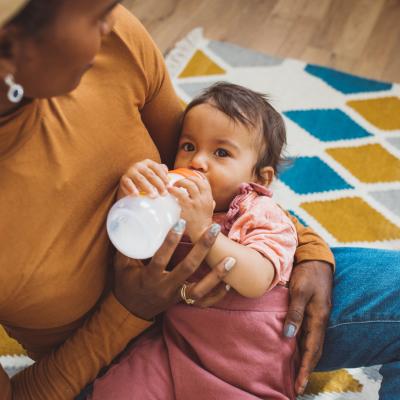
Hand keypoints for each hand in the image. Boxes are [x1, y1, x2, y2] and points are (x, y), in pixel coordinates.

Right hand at [113, 221, 233, 320]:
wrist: (131, 312)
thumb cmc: (127, 284)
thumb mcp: (121, 266)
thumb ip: (127, 247)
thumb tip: (128, 222)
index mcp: (150, 277)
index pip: (161, 257)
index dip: (171, 240)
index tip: (181, 222)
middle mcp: (165, 287)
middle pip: (188, 268)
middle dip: (202, 248)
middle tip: (214, 229)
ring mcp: (176, 296)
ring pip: (200, 289)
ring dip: (217, 275)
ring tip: (231, 259)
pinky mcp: (183, 301)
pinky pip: (203, 302)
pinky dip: (217, 294)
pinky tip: (229, 284)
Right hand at [119, 159, 168, 197]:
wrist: (128, 179)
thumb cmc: (145, 177)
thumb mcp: (153, 173)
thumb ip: (162, 173)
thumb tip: (170, 178)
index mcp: (148, 163)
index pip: (157, 169)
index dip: (164, 178)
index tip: (168, 187)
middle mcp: (139, 165)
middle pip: (150, 175)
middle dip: (158, 185)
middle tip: (164, 194)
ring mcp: (131, 171)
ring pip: (140, 179)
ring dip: (148, 188)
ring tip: (153, 196)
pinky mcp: (124, 178)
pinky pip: (128, 183)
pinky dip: (132, 189)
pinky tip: (136, 195)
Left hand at [168, 175, 214, 242]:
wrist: (202, 233)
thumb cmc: (203, 221)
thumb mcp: (210, 209)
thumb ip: (210, 202)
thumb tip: (209, 198)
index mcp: (209, 197)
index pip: (204, 181)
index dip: (196, 177)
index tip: (188, 176)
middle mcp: (204, 198)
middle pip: (196, 181)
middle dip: (186, 179)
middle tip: (178, 182)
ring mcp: (196, 202)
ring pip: (189, 184)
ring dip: (180, 182)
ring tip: (173, 185)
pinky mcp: (188, 207)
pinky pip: (180, 194)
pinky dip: (174, 190)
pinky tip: (169, 190)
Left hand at [283, 261, 332, 394]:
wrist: (316, 260)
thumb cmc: (307, 274)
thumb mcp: (300, 291)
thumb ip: (295, 313)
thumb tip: (288, 335)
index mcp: (318, 318)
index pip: (312, 350)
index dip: (306, 368)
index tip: (299, 385)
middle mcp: (319, 320)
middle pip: (314, 350)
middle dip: (306, 369)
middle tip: (297, 386)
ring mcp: (317, 316)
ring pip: (311, 343)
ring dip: (305, 359)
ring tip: (295, 373)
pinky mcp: (312, 311)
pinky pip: (308, 333)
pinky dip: (303, 345)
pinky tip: (294, 348)